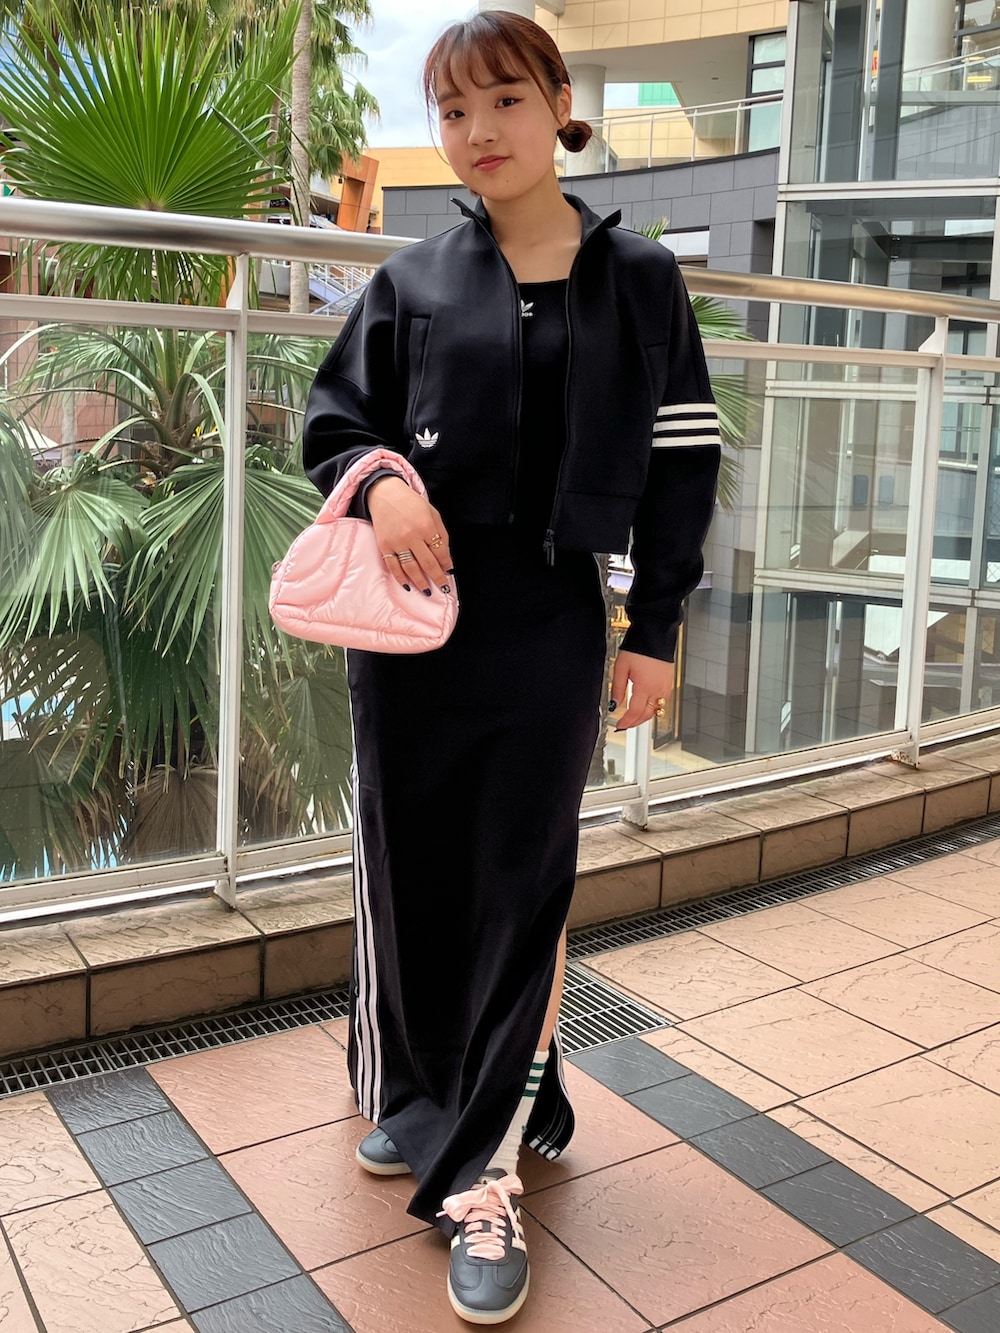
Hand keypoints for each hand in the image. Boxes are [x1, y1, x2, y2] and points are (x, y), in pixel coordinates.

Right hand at [367, 476, 453, 594]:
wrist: (386, 495)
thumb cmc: (412, 504)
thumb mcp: (432, 514)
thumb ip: (441, 534)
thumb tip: (446, 559)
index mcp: (426, 526)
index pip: (440, 552)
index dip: (446, 565)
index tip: (449, 573)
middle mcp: (412, 535)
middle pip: (428, 563)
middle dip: (437, 578)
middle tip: (443, 589)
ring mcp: (397, 542)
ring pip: (411, 568)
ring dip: (421, 582)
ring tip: (427, 591)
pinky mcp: (384, 546)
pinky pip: (393, 567)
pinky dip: (401, 578)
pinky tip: (408, 586)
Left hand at [609, 650, 674, 730]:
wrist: (655, 635)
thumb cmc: (638, 647)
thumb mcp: (621, 667)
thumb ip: (618, 689)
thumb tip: (614, 705)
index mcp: (645, 686)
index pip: (635, 712)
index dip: (626, 722)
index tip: (619, 725)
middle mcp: (657, 689)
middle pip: (646, 715)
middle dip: (635, 723)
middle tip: (625, 725)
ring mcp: (665, 687)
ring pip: (655, 710)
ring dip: (644, 717)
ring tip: (633, 718)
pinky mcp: (669, 683)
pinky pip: (661, 702)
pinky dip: (652, 708)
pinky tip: (644, 706)